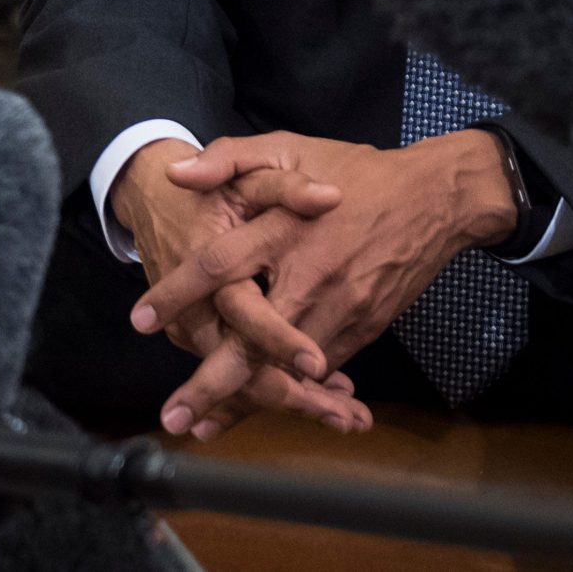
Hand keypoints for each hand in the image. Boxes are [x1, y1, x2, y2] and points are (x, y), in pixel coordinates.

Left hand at [135, 130, 516, 434]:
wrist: (432, 198)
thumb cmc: (354, 171)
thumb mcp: (286, 145)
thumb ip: (228, 158)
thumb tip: (175, 174)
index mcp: (281, 230)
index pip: (217, 267)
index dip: (176, 295)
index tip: (140, 322)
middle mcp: (309, 277)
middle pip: (253, 340)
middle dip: (212, 383)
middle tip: (174, 415)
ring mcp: (340, 308)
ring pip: (286, 368)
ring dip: (247, 401)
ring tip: (206, 428)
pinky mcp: (363, 327)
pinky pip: (321, 369)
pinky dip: (292, 393)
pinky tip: (261, 411)